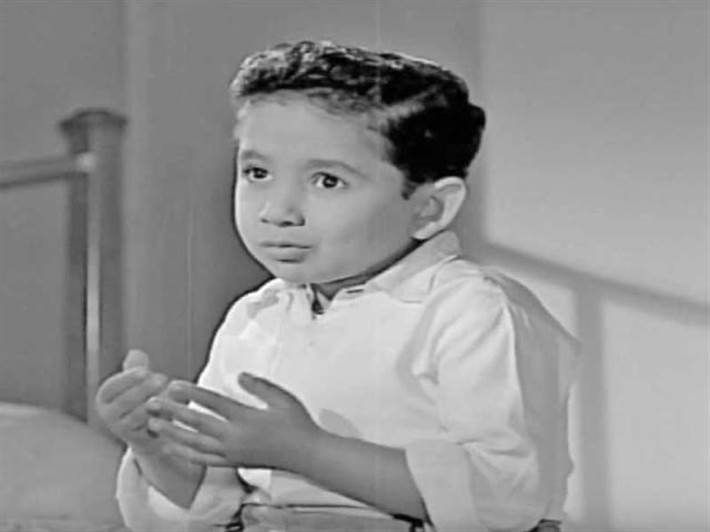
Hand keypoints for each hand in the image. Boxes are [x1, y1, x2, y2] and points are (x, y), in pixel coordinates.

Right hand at [94, 349, 172, 454]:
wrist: (148, 429)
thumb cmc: (143, 396)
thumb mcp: (137, 380)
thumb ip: (136, 366)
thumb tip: (136, 353)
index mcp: (104, 397)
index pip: (112, 386)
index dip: (129, 378)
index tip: (145, 370)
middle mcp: (108, 415)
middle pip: (125, 401)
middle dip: (144, 389)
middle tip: (162, 378)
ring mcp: (121, 429)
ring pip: (137, 416)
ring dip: (154, 403)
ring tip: (169, 392)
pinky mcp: (137, 440)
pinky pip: (148, 429)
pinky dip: (160, 418)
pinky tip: (172, 409)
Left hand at [146, 373, 322, 470]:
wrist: (305, 455)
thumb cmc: (297, 424)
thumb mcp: (282, 398)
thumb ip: (259, 386)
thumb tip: (239, 375)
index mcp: (246, 419)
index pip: (213, 403)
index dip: (192, 393)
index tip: (174, 384)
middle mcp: (235, 438)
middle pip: (196, 424)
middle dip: (172, 413)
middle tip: (151, 403)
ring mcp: (231, 453)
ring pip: (194, 444)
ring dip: (171, 434)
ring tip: (152, 425)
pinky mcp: (232, 462)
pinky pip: (202, 459)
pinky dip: (184, 453)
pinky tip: (171, 448)